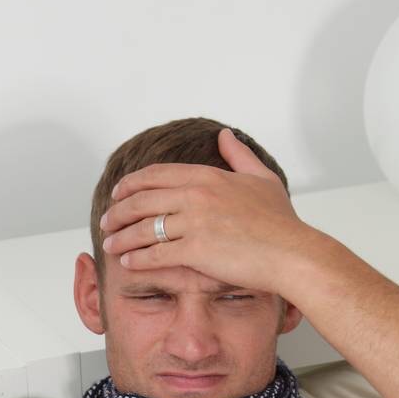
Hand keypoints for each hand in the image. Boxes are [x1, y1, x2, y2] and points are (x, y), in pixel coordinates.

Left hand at [97, 126, 321, 292]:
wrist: (292, 253)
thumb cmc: (281, 223)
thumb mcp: (262, 179)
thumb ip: (239, 156)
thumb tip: (224, 135)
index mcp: (209, 177)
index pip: (156, 175)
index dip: (131, 184)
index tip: (118, 192)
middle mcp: (197, 196)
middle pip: (142, 199)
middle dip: (117, 211)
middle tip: (105, 221)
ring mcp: (195, 223)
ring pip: (143, 227)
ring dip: (121, 237)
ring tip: (109, 244)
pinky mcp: (196, 251)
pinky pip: (155, 254)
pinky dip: (136, 258)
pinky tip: (127, 262)